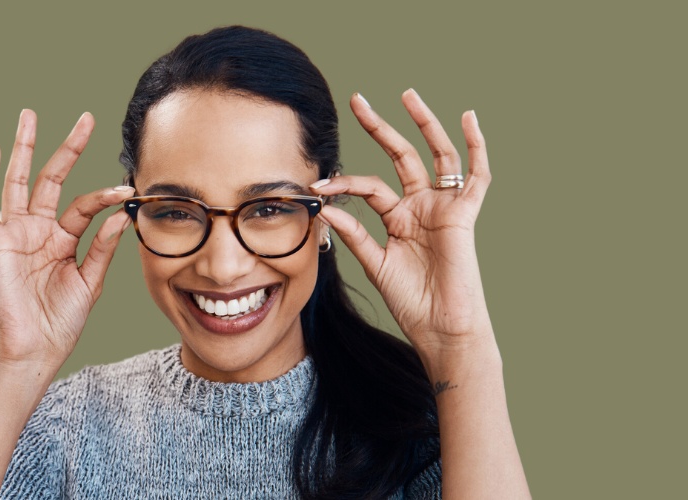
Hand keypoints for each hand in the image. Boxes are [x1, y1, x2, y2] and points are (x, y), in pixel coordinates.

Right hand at [0, 110, 133, 367]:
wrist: (32, 348)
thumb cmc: (59, 322)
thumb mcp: (90, 282)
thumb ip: (103, 247)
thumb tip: (121, 212)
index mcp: (63, 239)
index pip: (85, 204)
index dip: (105, 195)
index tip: (127, 188)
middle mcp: (39, 229)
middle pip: (52, 178)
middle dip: (67, 148)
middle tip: (85, 118)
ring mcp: (15, 231)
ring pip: (19, 180)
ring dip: (24, 147)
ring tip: (29, 115)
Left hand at [311, 90, 494, 362]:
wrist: (440, 327)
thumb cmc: (411, 301)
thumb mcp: (375, 263)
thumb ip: (355, 235)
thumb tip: (326, 209)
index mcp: (396, 218)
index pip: (368, 187)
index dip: (344, 182)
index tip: (318, 183)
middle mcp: (420, 206)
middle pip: (400, 156)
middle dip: (380, 128)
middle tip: (358, 100)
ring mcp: (443, 207)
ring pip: (435, 155)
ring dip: (423, 124)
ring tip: (407, 95)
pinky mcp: (464, 214)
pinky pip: (477, 176)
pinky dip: (476, 148)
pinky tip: (469, 120)